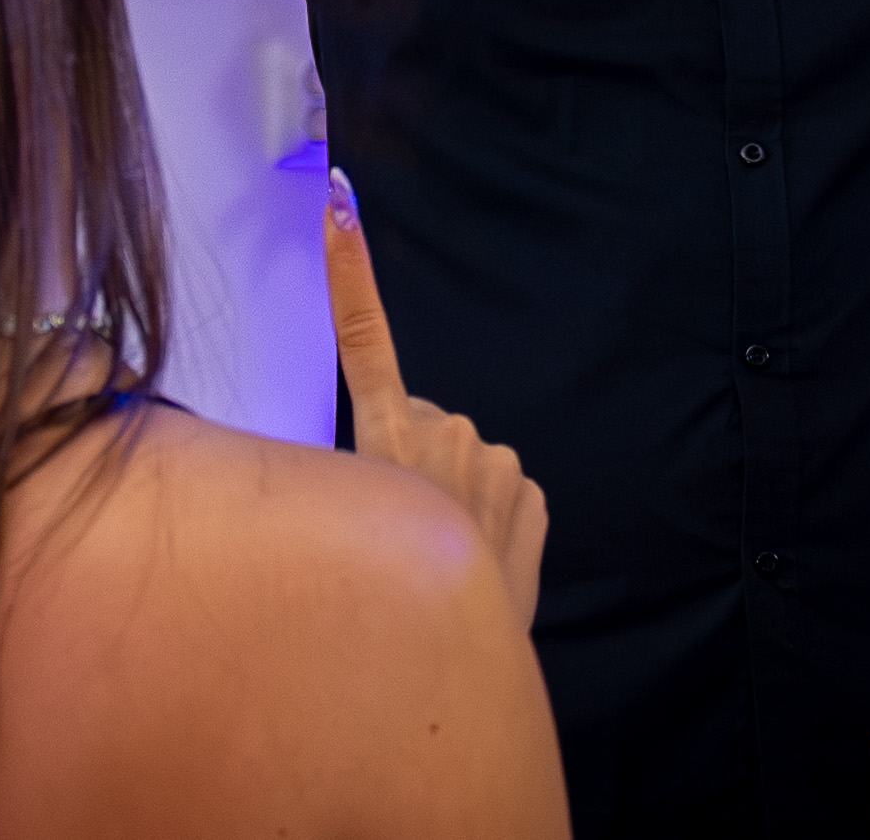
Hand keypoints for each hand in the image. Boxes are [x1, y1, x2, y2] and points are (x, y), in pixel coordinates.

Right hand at [326, 166, 547, 627]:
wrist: (455, 670)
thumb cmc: (384, 607)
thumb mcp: (346, 532)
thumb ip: (352, 475)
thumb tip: (356, 460)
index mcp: (385, 436)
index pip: (362, 338)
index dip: (348, 268)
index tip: (338, 199)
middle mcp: (441, 432)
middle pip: (419, 421)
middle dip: (410, 458)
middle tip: (400, 526)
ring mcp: (493, 459)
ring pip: (461, 458)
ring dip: (450, 493)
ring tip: (439, 554)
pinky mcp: (531, 490)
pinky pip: (501, 490)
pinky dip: (490, 517)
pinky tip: (476, 559)